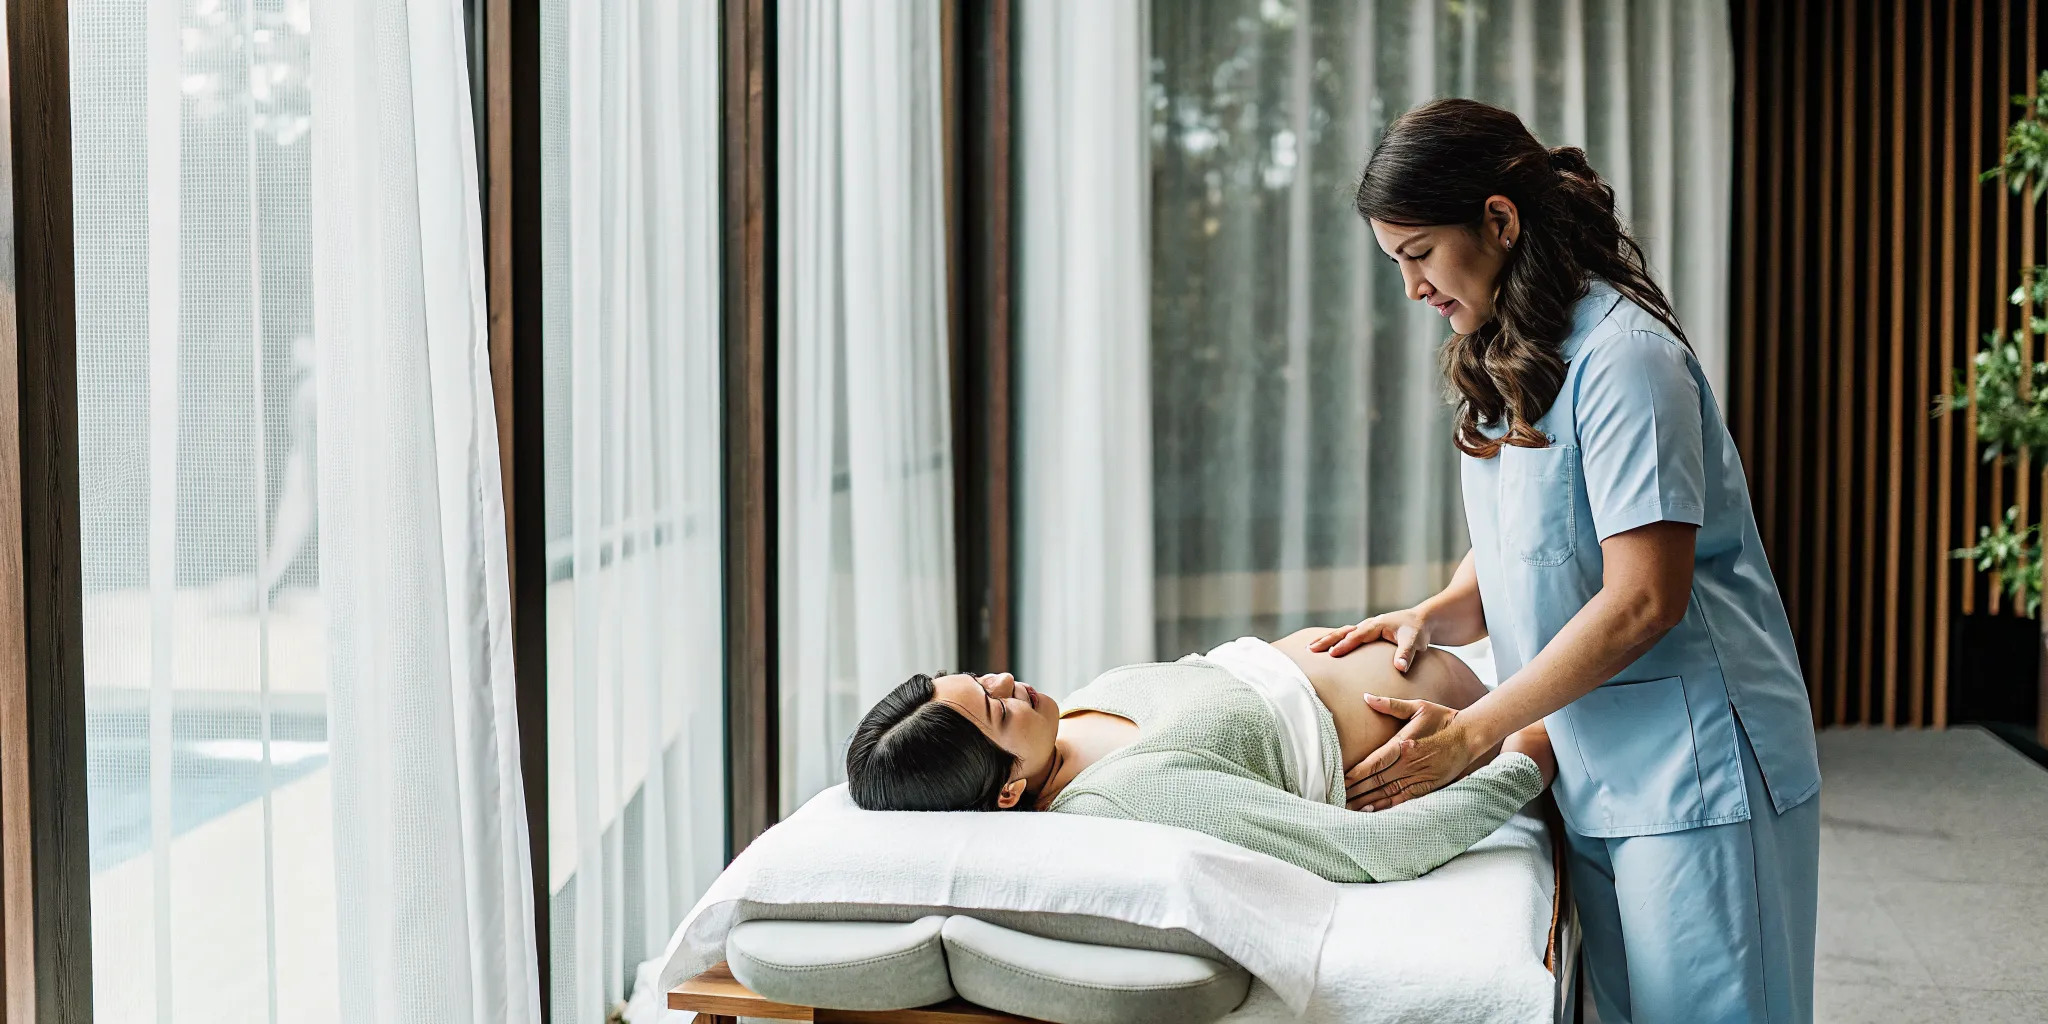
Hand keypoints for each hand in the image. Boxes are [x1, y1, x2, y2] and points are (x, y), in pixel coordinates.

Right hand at [1307, 607, 1430, 669]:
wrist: (1422, 621)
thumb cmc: (1418, 631)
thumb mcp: (1414, 641)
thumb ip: (1406, 654)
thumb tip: (1400, 668)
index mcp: (1376, 625)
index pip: (1357, 636)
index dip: (1344, 644)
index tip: (1331, 654)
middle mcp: (1368, 625)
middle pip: (1343, 632)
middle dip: (1326, 640)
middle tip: (1310, 649)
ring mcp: (1365, 628)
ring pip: (1341, 633)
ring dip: (1326, 639)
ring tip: (1309, 648)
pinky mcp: (1366, 634)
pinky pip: (1346, 636)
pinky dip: (1334, 640)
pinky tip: (1324, 648)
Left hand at [1344, 695, 1480, 810]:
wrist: (1470, 735)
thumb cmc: (1443, 719)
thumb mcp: (1418, 707)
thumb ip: (1391, 704)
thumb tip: (1367, 696)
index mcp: (1403, 745)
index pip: (1373, 763)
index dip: (1355, 774)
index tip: (1339, 779)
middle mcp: (1408, 764)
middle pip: (1375, 781)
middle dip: (1355, 790)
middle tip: (1336, 797)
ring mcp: (1417, 777)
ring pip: (1386, 792)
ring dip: (1366, 800)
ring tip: (1347, 807)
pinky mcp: (1426, 786)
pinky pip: (1402, 798)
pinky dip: (1386, 805)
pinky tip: (1371, 809)